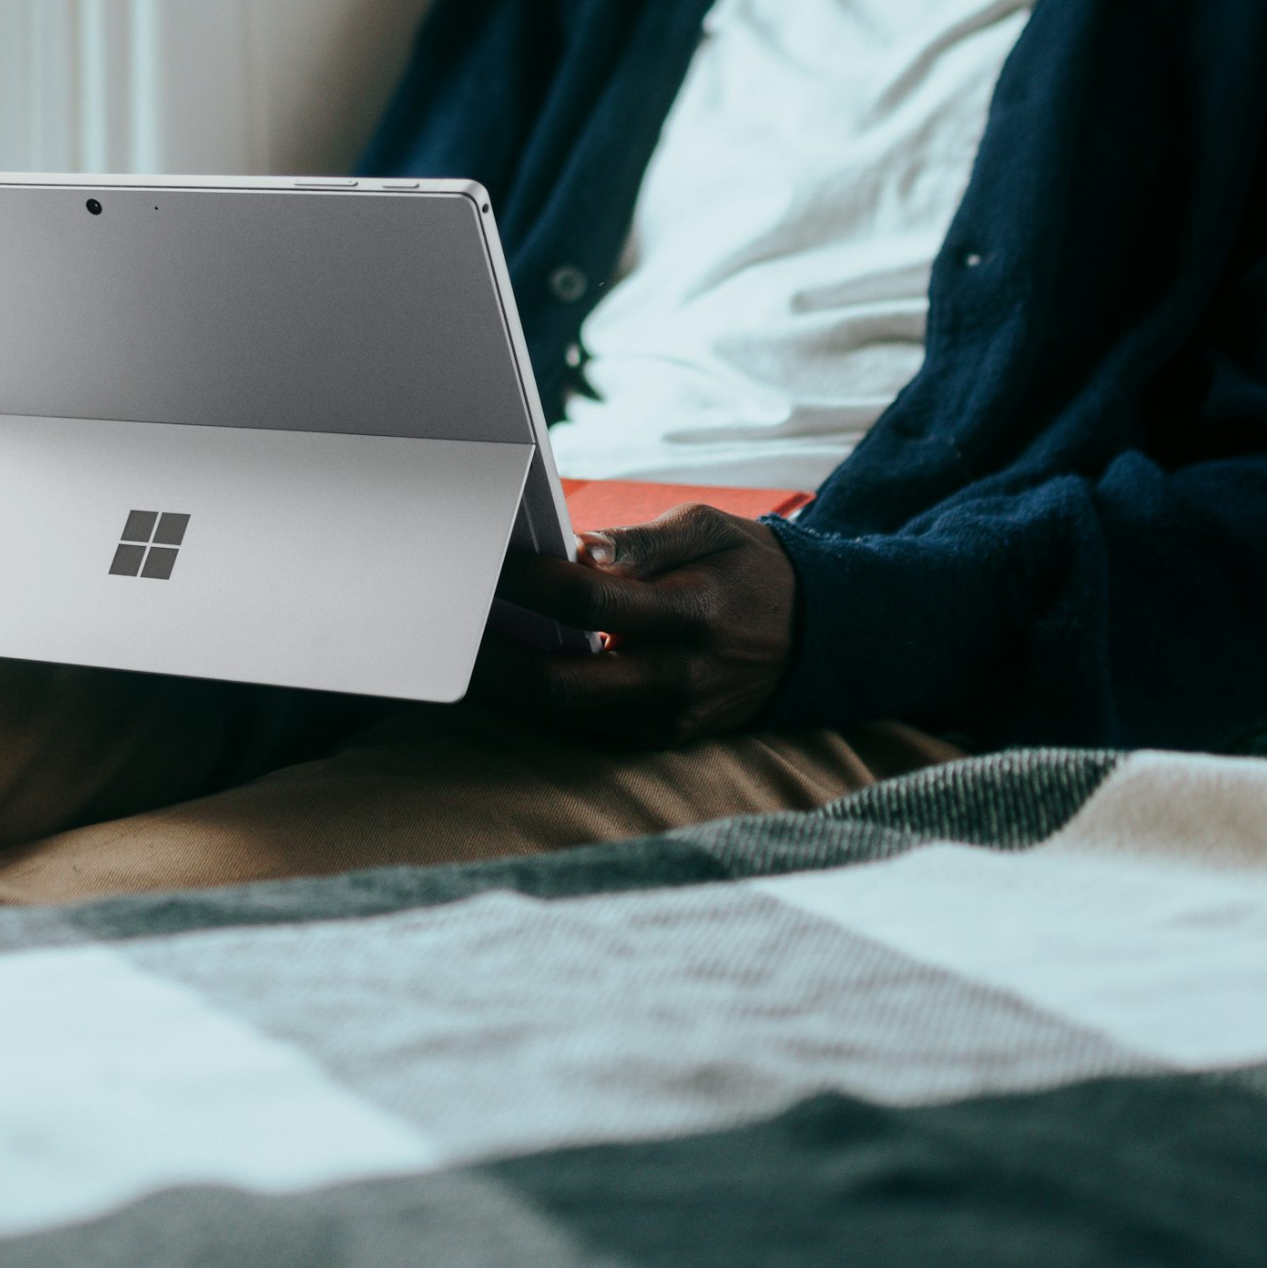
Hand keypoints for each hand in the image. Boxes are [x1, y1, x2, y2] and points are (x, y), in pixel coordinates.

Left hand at [471, 505, 801, 747]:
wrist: (816, 636)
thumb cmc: (749, 568)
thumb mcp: (708, 528)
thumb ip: (639, 542)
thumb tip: (576, 549)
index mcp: (689, 614)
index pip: (588, 602)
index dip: (526, 582)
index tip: (484, 558)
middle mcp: (676, 676)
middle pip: (558, 680)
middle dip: (492, 656)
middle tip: (450, 624)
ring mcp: (668, 717)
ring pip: (562, 712)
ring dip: (506, 683)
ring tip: (463, 647)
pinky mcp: (662, 738)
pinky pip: (584, 726)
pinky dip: (541, 701)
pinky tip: (510, 672)